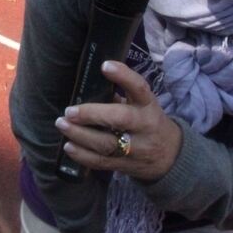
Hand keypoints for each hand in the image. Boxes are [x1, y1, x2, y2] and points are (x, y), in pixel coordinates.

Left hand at [55, 60, 182, 182]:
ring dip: (80, 135)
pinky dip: (82, 155)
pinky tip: (68, 146)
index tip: (105, 66)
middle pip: (120, 119)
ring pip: (107, 144)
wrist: (169, 156)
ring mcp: (136, 149)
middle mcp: (144, 126)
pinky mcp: (126, 166)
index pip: (140, 88)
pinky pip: (101, 162)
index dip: (124, 76)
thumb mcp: (142, 105)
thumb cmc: (147, 122)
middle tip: (69, 111)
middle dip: (92, 114)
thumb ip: (121, 95)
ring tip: (62, 125)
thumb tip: (88, 84)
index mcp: (148, 106)